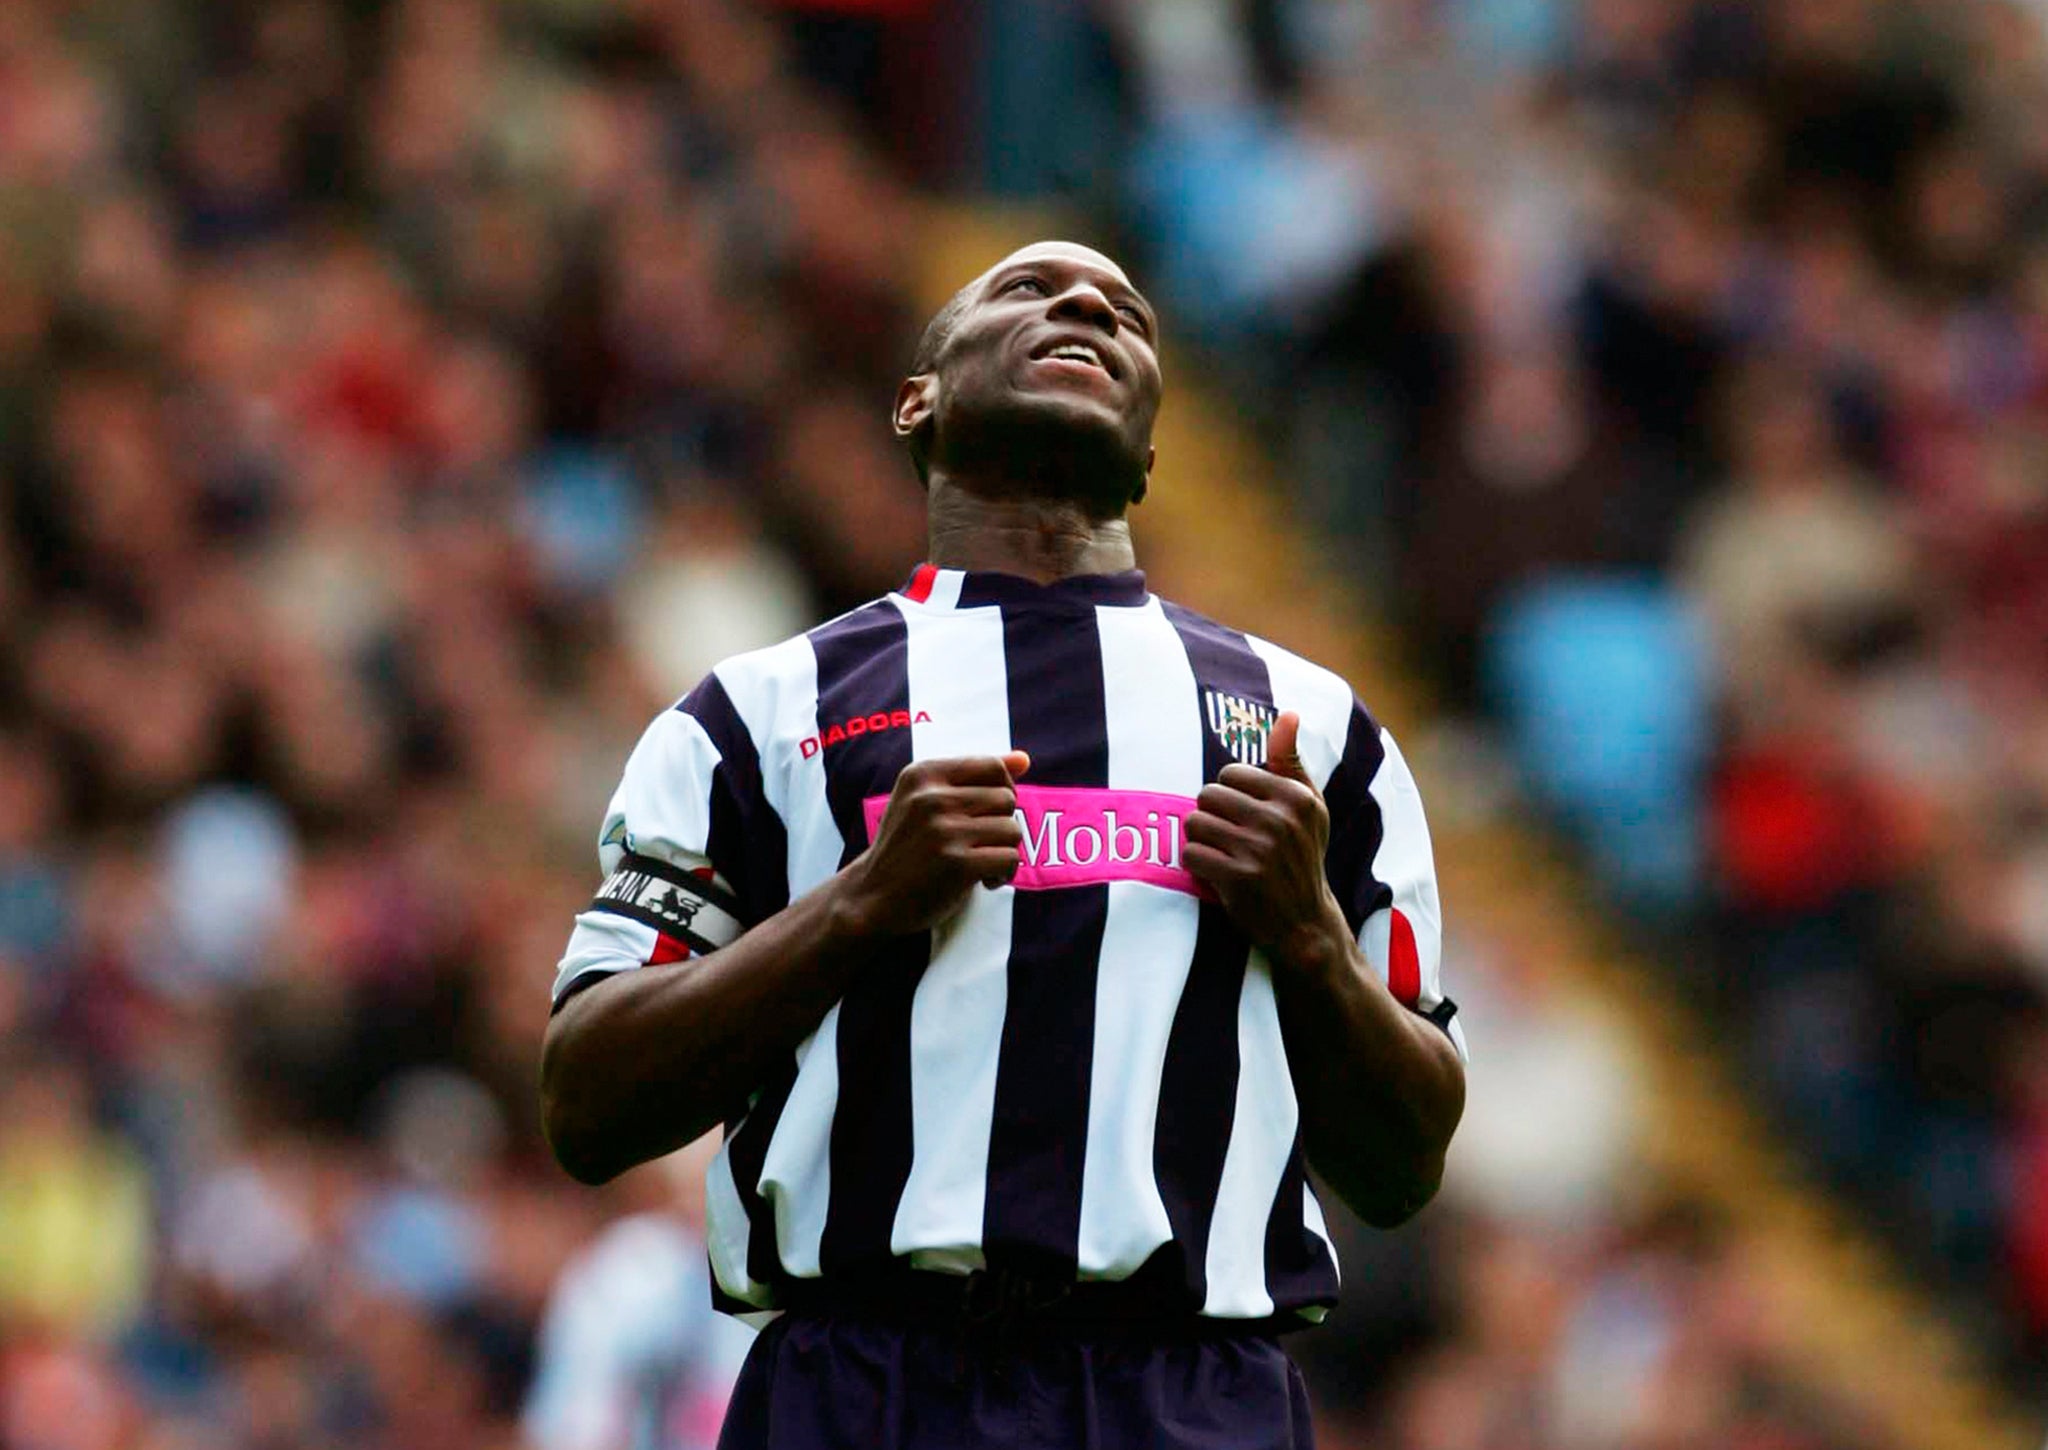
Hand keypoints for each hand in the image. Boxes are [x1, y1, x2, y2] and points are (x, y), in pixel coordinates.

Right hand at [837, 751, 1029, 936]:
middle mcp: (931, 798)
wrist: (872, 896)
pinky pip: (1010, 859)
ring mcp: (944, 831)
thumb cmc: (907, 847)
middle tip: (979, 844)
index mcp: (923, 774)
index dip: (1003, 790)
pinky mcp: (957, 864)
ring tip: (980, 863)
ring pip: (1012, 829)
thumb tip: (1024, 759)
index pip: (993, 766)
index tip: (988, 812)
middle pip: (1007, 798)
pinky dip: (1004, 874)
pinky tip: (983, 880)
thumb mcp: (924, 800)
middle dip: (1001, 824)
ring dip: (1004, 851)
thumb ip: (972, 777)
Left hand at [1184, 713, 1347, 961]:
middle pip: (1207, 795)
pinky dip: (1196, 864)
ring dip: (1201, 840)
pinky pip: (1189, 853)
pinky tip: (1217, 873)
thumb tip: (1290, 715)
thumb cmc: (1302, 856)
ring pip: (1194, 823)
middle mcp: (1279, 820)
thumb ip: (1291, 761)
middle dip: (1212, 816)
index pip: (1229, 773)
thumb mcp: (1308, 808)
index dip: (1229, 795)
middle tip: (1230, 838)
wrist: (1306, 922)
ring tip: (1223, 854)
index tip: (1244, 817)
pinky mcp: (1237, 879)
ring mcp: (1258, 851)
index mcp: (1295, 797)